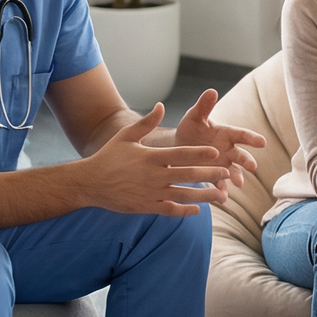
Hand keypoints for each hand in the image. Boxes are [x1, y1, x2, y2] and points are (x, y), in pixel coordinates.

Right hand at [86, 106, 230, 214]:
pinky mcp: (146, 207)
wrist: (90, 183)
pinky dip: (185, 211)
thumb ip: (147, 122)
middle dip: (210, 174)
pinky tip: (198, 209)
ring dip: (204, 196)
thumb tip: (161, 105)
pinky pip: (171, 210)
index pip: (181, 154)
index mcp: (151, 157)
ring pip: (184, 195)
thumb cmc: (109, 156)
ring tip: (221, 195)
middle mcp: (154, 176)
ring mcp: (151, 193)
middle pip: (188, 175)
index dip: (200, 153)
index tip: (216, 152)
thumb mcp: (126, 136)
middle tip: (226, 173)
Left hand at [174, 89, 266, 188]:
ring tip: (238, 184)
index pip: (241, 135)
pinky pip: (219, 184)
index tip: (262, 142)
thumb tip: (211, 90)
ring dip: (237, 178)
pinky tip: (221, 197)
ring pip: (233, 172)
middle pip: (241, 156)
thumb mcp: (194, 116)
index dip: (251, 138)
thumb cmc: (190, 128)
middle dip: (247, 161)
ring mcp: (222, 165)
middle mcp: (228, 150)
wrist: (178, 146)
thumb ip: (204, 106)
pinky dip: (221, 191)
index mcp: (226, 134)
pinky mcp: (213, 176)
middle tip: (253, 167)